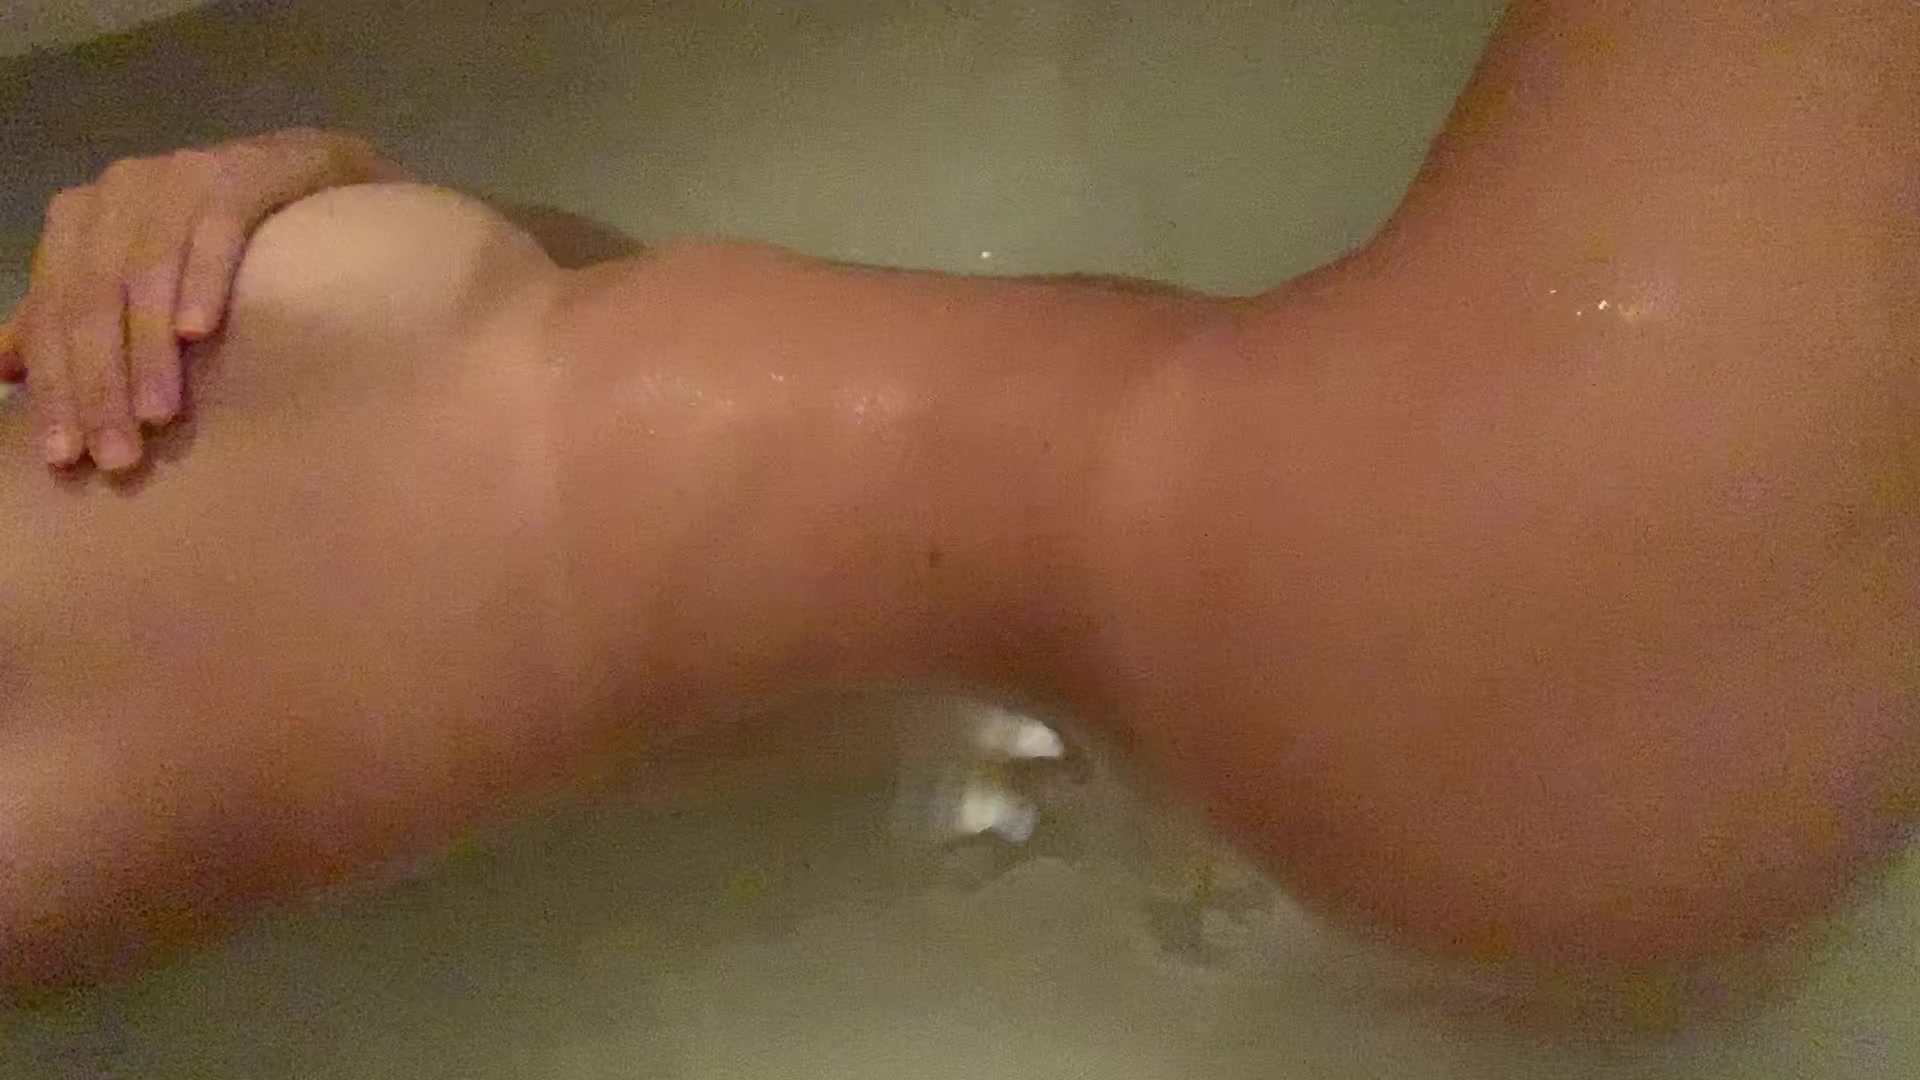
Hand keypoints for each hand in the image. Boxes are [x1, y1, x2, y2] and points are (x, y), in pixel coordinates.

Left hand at [0, 129, 407, 470]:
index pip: (52, 315)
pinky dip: (200, 282)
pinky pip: (213, 235)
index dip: (55, 388)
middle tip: (118, 456)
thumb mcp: (131, 274)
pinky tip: (199, 332)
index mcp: (76, 220)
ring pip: (145, 276)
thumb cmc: (208, 236)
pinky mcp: (236, 177)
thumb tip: (3, 371)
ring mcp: (175, 179)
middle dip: (100, 385)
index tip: (64, 458)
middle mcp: (115, 192)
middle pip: (92, 301)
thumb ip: (69, 314)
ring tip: (159, 416)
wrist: (299, 170)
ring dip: (148, 352)